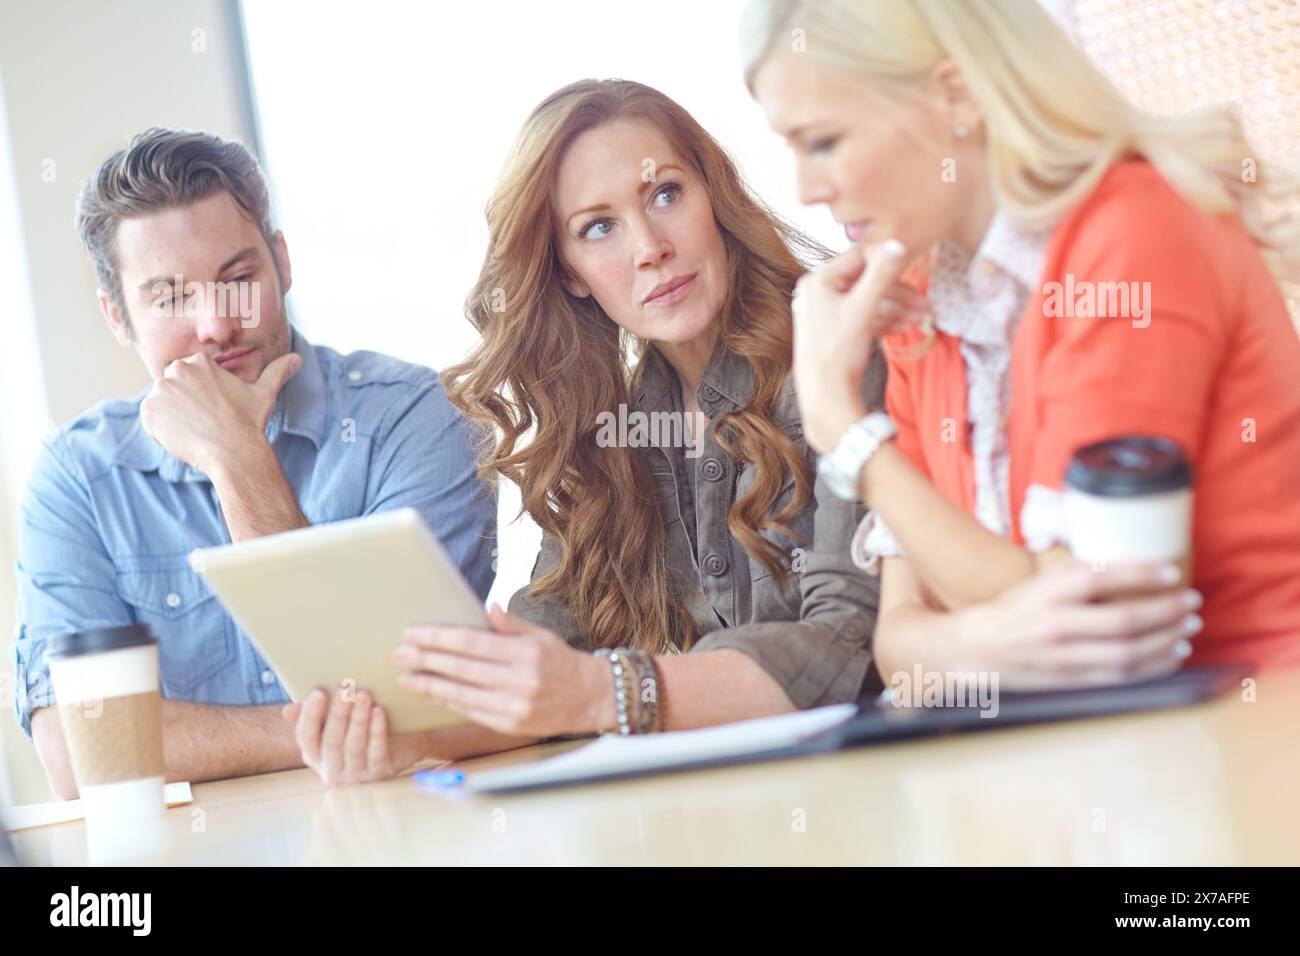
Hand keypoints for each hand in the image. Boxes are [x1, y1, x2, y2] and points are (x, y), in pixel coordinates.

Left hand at [139, 350, 299, 474]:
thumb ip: (276, 372)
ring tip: (196, 430)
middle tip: (204, 422)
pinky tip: (185, 438)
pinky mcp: (149, 411)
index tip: (212, 410)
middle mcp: (176, 370)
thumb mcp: (264, 393)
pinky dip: (163, 432)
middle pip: (172, 388)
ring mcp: (160, 390)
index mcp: (198, 362)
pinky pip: (152, 421)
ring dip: (173, 418)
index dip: (199, 396)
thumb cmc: (248, 422)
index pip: (188, 377)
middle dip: (184, 404)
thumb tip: (296, 359)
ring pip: (162, 405)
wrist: (233, 451)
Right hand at [283, 685, 428, 785]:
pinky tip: (379, 711)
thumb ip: (314, 716)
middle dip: (338, 714)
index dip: (310, 715)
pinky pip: (377, 752)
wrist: (400, 747)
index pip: (306, 737)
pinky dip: (377, 731)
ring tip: (364, 694)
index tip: (319, 691)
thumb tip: (288, 710)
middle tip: (346, 688)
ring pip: (354, 746)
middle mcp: (331, 770)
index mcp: (315, 756)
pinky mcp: (379, 774)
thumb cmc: (359, 730)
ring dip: (358, 719)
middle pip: (331, 741)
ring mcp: (356, 775)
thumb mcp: (336, 723)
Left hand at [394, 604, 613, 737]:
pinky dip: (449, 702)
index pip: (472, 643)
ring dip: (430, 685)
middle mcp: (520, 681)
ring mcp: (515, 707)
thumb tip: (487, 606)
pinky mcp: (511, 726)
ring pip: (462, 694)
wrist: (591, 698)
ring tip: (406, 677)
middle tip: (398, 653)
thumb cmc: (561, 661)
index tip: (413, 633)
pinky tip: (432, 693)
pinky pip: (472, 712)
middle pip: (462, 669)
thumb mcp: (541, 636)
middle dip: (426, 660)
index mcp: (526, 653)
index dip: (439, 638)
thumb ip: (511, 624)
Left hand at [791, 240, 926, 451]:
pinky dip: (882, 320)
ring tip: (919, 318)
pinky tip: (902, 327)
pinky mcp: (833, 330)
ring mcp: (825, 312)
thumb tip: (898, 243)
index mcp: (818, 281)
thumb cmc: (837, 352)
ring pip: (867, 301)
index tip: (914, 270)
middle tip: (924, 303)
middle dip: (897, 293)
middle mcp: (818, 293)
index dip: (888, 263)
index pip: (859, 258)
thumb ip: (881, 275)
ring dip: (895, 308)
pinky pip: (861, 317)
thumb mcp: (863, 308)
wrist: (825, 395)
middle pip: (865, 282)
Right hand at [953, 561, 1203, 688]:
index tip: (1171, 571)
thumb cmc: (1015, 610)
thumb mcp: (1040, 583)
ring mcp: (1063, 656)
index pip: (1100, 577)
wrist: (978, 650)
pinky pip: (1120, 676)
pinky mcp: (1070, 680)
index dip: (1141, 573)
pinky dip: (1153, 667)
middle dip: (1166, 611)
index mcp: (1048, 592)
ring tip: (1188, 628)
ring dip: (1166, 641)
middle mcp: (1055, 623)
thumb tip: (1132, 567)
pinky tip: (1171, 655)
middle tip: (1191, 603)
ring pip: (1127, 652)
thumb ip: (1079, 577)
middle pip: (1123, 620)